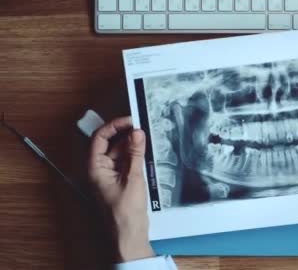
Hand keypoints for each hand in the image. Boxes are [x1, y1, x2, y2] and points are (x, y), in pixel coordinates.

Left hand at [88, 116, 154, 262]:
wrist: (128, 234)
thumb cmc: (124, 213)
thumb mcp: (133, 178)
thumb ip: (135, 153)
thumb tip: (137, 133)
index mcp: (94, 168)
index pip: (99, 138)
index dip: (114, 126)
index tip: (130, 120)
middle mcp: (98, 169)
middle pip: (109, 143)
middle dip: (124, 134)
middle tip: (141, 127)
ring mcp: (108, 174)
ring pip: (118, 151)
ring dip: (131, 144)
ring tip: (145, 138)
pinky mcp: (119, 179)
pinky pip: (125, 161)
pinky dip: (134, 154)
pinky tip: (144, 151)